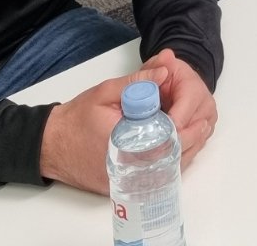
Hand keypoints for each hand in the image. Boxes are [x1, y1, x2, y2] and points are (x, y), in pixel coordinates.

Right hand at [40, 48, 215, 193]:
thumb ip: (138, 81)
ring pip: (165, 171)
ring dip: (184, 152)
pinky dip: (168, 163)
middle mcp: (126, 167)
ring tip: (197, 133)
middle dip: (191, 140)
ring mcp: (124, 180)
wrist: (51, 144)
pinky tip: (177, 148)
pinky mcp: (122, 185)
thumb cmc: (77, 118)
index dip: (187, 128)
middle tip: (205, 124)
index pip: (166, 139)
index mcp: (125, 142)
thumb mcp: (107, 92)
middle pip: (170, 158)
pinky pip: (153, 177)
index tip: (200, 117)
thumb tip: (164, 71)